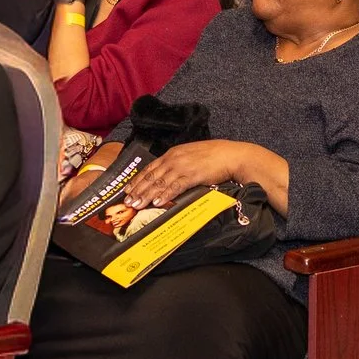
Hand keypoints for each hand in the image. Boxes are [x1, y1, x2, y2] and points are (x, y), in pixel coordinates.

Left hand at [124, 140, 254, 212]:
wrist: (231, 155)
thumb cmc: (213, 157)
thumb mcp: (191, 156)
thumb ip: (178, 164)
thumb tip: (168, 176)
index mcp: (173, 153)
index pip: (150, 168)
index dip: (138, 179)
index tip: (128, 189)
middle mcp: (174, 159)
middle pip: (151, 176)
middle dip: (138, 190)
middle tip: (127, 202)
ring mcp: (183, 166)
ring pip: (159, 182)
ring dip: (146, 195)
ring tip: (137, 205)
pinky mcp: (192, 175)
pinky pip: (175, 186)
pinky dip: (164, 195)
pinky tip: (156, 202)